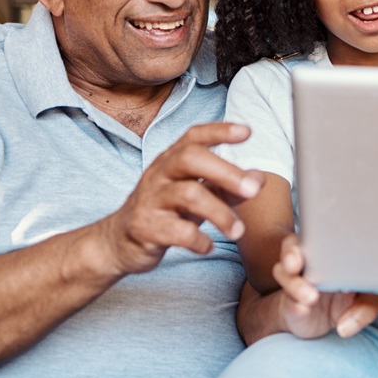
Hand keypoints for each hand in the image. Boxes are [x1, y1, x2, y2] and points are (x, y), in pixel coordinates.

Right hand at [98, 122, 264, 275]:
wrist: (118, 242)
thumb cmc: (166, 211)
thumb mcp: (196, 194)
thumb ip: (226, 186)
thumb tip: (259, 178)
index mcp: (171, 160)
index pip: (194, 136)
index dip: (219, 131)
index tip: (247, 132)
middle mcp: (159, 174)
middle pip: (190, 158)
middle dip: (226, 172)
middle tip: (254, 190)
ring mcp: (150, 199)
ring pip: (188, 195)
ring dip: (220, 213)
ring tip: (238, 231)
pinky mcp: (146, 227)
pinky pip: (178, 231)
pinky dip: (199, 241)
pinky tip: (207, 246)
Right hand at [272, 234, 377, 338]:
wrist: (337, 322)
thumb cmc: (356, 299)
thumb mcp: (370, 300)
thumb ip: (365, 309)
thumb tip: (346, 327)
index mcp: (329, 250)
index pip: (315, 232)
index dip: (311, 231)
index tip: (317, 237)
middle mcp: (310, 262)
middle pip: (291, 247)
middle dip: (290, 252)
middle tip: (294, 263)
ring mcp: (298, 283)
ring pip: (283, 273)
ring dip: (294, 284)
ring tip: (310, 297)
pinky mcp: (291, 305)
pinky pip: (288, 302)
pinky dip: (295, 305)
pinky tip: (303, 309)